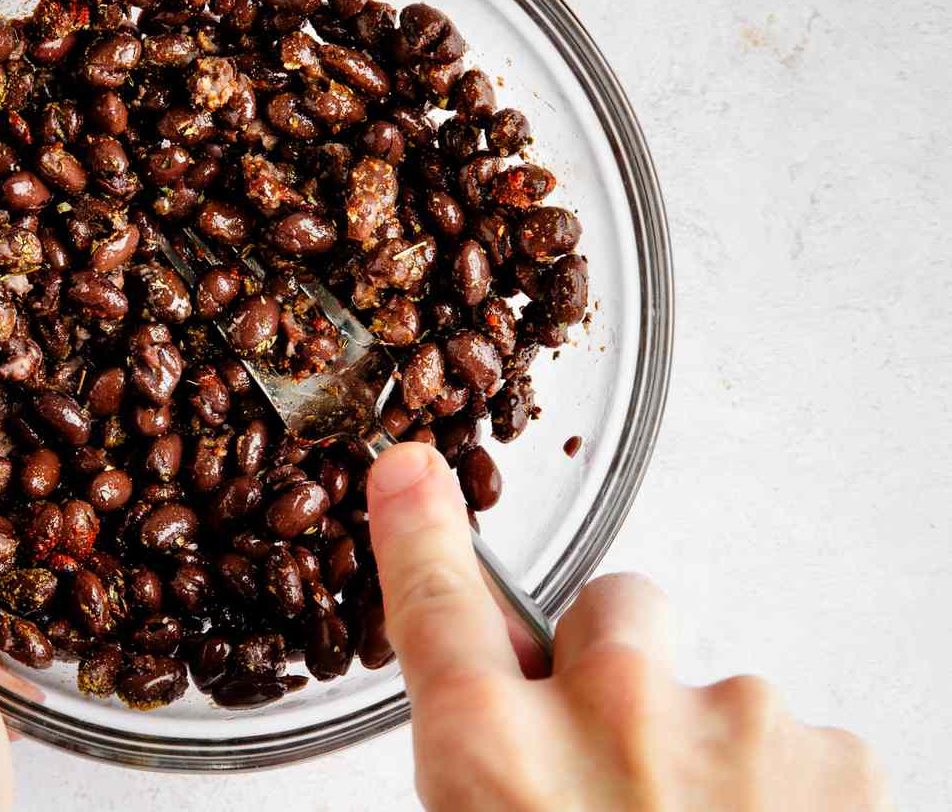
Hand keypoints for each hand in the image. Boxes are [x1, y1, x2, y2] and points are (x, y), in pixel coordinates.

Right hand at [367, 442, 888, 810]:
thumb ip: (488, 776)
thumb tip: (495, 728)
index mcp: (497, 764)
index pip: (436, 607)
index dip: (418, 531)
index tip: (410, 472)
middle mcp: (611, 718)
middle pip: (611, 611)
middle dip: (616, 665)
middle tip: (624, 772)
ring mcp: (738, 728)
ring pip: (716, 690)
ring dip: (711, 753)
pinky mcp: (841, 760)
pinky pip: (801, 745)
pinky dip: (792, 796)